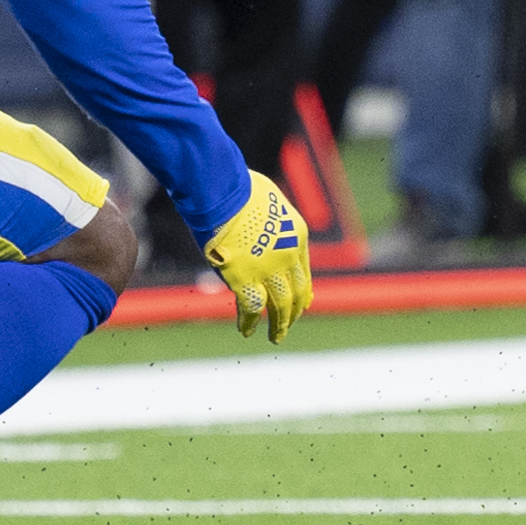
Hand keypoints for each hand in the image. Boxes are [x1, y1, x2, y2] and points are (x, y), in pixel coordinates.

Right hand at [201, 168, 312, 341]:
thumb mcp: (269, 201)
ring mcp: (268, 270)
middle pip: (295, 292)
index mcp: (296, 235)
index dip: (303, 290)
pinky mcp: (245, 279)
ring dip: (278, 324)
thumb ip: (270, 220)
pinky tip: (246, 330)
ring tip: (275, 337)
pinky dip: (249, 322)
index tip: (304, 303)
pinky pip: (251, 308)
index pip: (303, 271)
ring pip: (280, 306)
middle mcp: (288, 256)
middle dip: (293, 312)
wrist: (222, 190)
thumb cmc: (238, 187)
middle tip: (288, 325)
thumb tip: (262, 224)